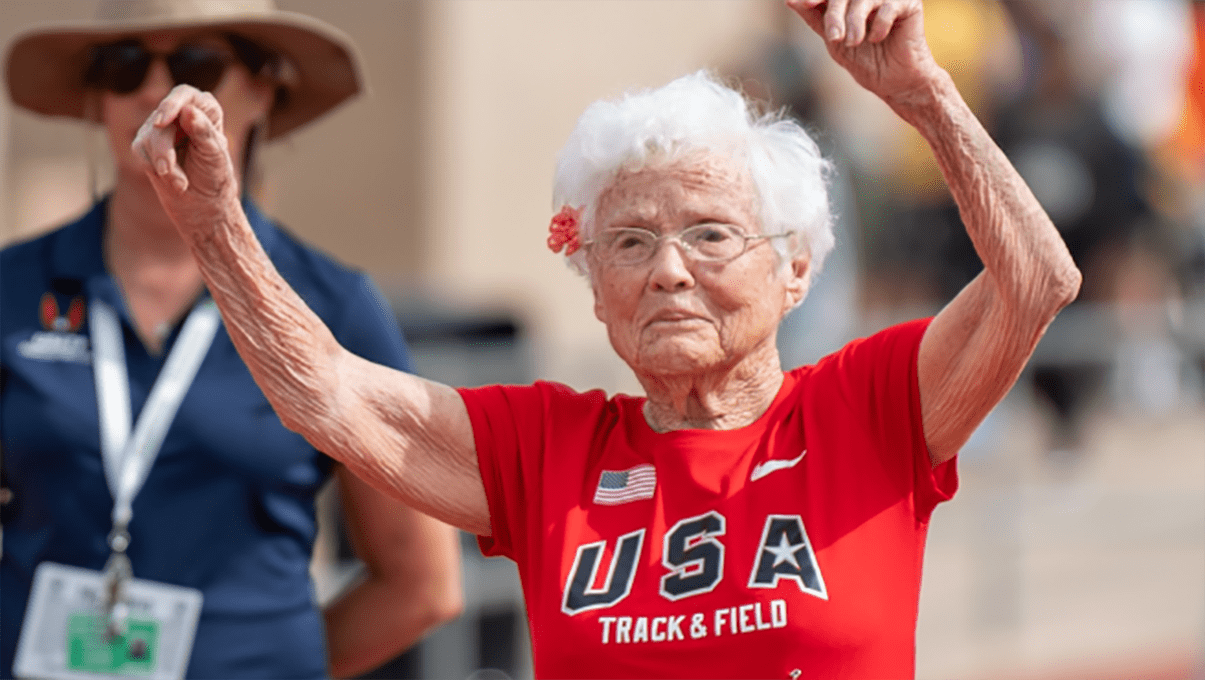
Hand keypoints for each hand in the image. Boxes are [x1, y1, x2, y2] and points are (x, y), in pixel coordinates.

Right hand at [131, 84, 240, 239]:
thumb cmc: (215, 176)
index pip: (184, 94)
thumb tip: (189, 111)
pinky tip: (172, 180)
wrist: (204, 203)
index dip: (172, 104)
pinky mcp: (145, 143)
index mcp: (205, 109)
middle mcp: (181, 113)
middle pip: (162, 119)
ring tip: (180, 183)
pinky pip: (139, 149)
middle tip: (167, 171)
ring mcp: (161, 127)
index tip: (162, 121)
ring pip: (148, 135)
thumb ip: (203, 132)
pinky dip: (153, 167)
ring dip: (162, 163)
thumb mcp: (214, 155)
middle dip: (164, 148)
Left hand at [786, 0, 940, 103]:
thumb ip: (814, 18)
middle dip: (835, 15)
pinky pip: (888, 5)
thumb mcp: (833, 40)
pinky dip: (879, 24)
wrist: (895, 82)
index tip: (805, 3)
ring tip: (855, 42)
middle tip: (835, 37)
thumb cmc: (866, 61)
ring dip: (855, 21)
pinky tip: (878, 38)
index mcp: (848, 1)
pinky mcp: (909, 3)